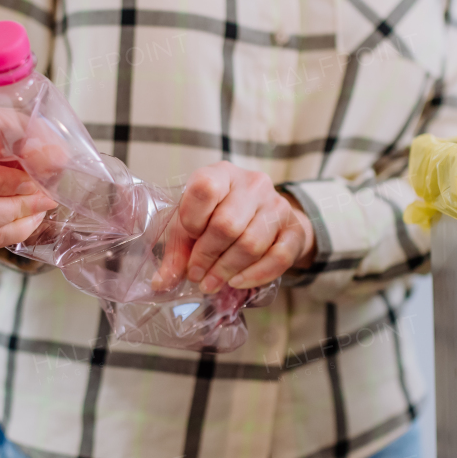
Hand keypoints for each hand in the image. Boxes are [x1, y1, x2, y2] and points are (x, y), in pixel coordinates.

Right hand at [0, 94, 56, 249]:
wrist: (5, 157)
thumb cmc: (12, 135)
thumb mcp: (29, 127)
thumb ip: (41, 139)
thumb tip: (54, 161)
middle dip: (6, 188)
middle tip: (36, 186)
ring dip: (18, 212)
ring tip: (41, 201)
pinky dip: (17, 229)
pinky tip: (30, 215)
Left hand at [155, 162, 315, 293]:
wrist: (264, 216)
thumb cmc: (218, 217)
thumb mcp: (192, 225)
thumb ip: (177, 251)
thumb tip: (162, 284)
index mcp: (221, 173)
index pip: (204, 189)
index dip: (192, 220)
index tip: (189, 239)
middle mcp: (252, 184)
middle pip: (227, 225)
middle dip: (208, 256)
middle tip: (197, 276)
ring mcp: (277, 205)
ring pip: (251, 244)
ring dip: (227, 270)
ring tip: (212, 283)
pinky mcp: (294, 229)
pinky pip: (278, 258)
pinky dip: (255, 275)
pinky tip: (238, 282)